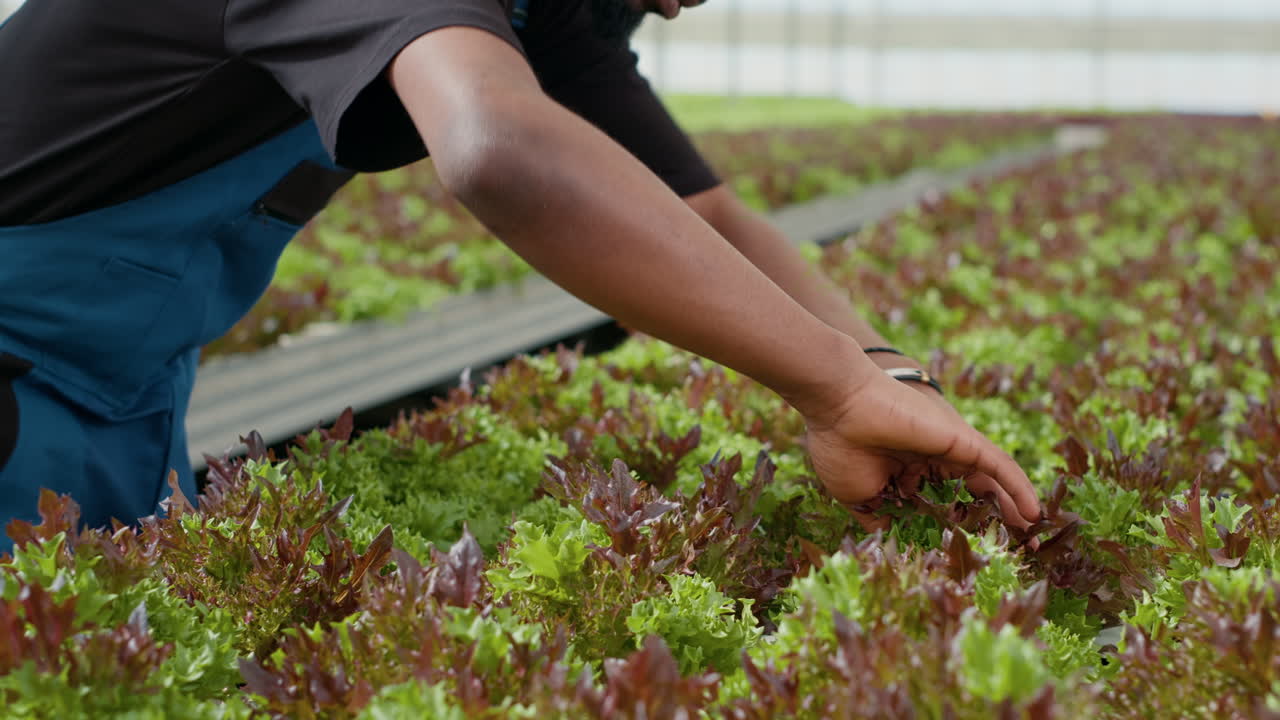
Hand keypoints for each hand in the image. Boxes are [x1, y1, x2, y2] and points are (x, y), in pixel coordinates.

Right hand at [802, 368, 1041, 534]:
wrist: (838, 407)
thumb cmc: (840, 447)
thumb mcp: (857, 496)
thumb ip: (880, 520)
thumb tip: (897, 546)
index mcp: (906, 473)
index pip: (942, 506)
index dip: (958, 531)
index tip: (970, 556)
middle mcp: (933, 460)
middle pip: (974, 496)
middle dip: (995, 523)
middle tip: (1016, 550)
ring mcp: (950, 449)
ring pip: (992, 483)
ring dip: (1015, 509)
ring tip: (1034, 537)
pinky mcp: (962, 440)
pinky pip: (999, 465)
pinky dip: (1018, 487)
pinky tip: (1034, 511)